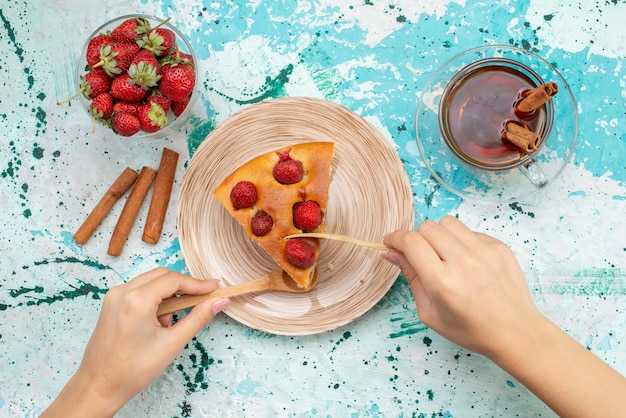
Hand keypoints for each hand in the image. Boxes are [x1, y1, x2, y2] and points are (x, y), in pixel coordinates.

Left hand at [42, 268, 229, 417]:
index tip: (214, 288)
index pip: (173, 280)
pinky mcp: (111, 304)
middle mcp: (122, 292)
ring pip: (150, 281)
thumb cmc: (131, 370)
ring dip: (168, 294)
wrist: (99, 386)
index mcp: (136, 300)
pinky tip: (157, 323)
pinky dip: (154, 299)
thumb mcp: (172, 344)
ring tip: (170, 323)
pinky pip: (138, 290)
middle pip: (162, 275)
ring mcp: (114, 297)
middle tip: (202, 300)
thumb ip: (198, 319)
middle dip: (183, 286)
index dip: (197, 283)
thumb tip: (218, 302)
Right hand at [381, 215, 539, 357]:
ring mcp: (484, 252)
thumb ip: (411, 278)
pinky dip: (461, 242)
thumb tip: (391, 253)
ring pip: (447, 223)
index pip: (411, 242)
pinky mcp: (498, 247)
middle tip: (421, 256)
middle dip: (417, 239)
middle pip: (427, 228)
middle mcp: (463, 262)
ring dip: (439, 235)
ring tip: (445, 256)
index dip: (395, 238)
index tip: (390, 242)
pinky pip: (469, 231)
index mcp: (442, 283)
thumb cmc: (470, 329)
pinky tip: (467, 262)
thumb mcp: (430, 312)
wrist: (515, 332)